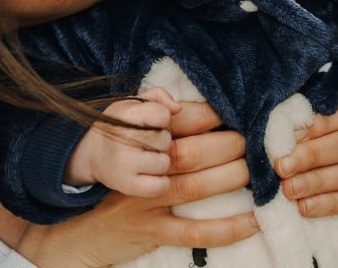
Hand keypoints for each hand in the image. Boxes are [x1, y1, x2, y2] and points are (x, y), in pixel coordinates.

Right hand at [18, 101, 257, 266]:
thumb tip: (178, 105)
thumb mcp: (126, 144)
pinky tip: (253, 220)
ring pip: (194, 187)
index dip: (208, 114)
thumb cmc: (115, 179)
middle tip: (254, 140)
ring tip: (256, 171)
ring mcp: (147, 201)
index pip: (177, 122)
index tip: (236, 109)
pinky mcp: (152, 231)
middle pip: (189, 152)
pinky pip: (194, 231)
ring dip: (230, 177)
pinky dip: (227, 227)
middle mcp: (142, 168)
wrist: (80, 229)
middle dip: (227, 144)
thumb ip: (151, 118)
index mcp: (138, 141)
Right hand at [65, 88, 179, 196]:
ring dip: (159, 161)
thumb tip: (177, 109)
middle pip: (165, 140)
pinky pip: (161, 186)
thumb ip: (158, 97)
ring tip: (144, 158)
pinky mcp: (127, 185)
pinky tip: (147, 174)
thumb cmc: (119, 126)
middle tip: (144, 142)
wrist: (91, 153)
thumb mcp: (133, 103)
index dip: (162, 118)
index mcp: (126, 115)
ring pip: (165, 163)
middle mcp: (123, 139)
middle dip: (159, 140)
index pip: (162, 115)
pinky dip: (159, 182)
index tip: (150, 122)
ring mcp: (124, 164)